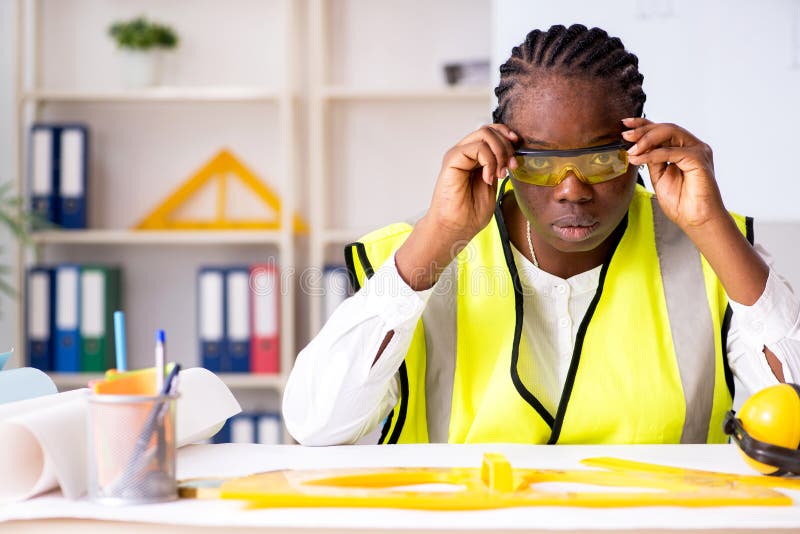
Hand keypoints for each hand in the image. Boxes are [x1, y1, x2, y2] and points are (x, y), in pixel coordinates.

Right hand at [428, 124, 518, 241]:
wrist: (455, 228)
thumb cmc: (470, 213)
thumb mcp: (494, 184)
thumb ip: (499, 166)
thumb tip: (511, 154)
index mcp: (475, 157)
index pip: (492, 132)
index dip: (507, 136)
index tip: (518, 150)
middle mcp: (465, 152)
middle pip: (490, 130)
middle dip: (507, 146)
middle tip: (511, 167)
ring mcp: (458, 155)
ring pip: (484, 134)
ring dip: (499, 153)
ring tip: (499, 174)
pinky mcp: (452, 160)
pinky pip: (477, 147)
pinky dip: (489, 161)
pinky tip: (487, 178)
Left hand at [622, 118, 725, 230]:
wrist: (695, 220)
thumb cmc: (681, 202)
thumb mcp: (659, 176)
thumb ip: (652, 160)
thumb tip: (637, 147)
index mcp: (684, 149)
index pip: (663, 130)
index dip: (644, 125)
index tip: (625, 124)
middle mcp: (693, 147)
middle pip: (667, 127)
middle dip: (643, 130)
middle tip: (625, 135)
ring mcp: (698, 151)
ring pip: (671, 132)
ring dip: (647, 139)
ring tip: (631, 149)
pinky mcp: (699, 159)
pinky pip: (672, 151)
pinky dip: (653, 154)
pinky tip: (639, 159)